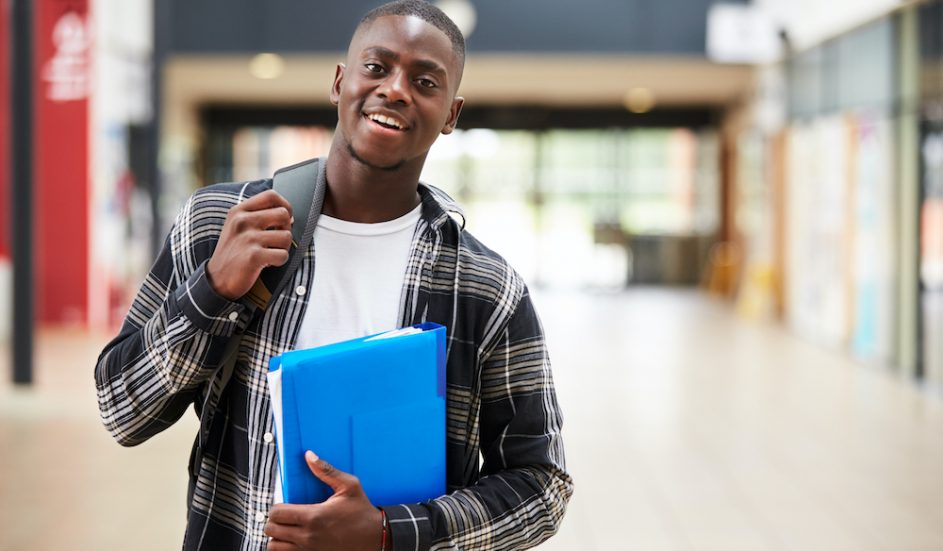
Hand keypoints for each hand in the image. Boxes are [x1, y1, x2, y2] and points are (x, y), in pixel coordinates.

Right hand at [206, 190, 293, 299]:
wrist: (217, 280)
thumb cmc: (233, 252)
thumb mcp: (237, 227)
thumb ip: (258, 215)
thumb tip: (288, 214)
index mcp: (239, 211)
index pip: (271, 196)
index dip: (285, 205)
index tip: (284, 218)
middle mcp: (242, 221)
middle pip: (283, 214)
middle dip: (286, 229)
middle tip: (276, 240)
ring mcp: (248, 238)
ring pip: (287, 236)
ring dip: (283, 248)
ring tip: (270, 253)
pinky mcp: (253, 256)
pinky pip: (283, 255)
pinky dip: (279, 261)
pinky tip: (267, 263)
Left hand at [264, 451, 384, 550]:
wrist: (375, 537)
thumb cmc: (362, 511)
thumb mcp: (349, 486)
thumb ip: (327, 471)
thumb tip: (309, 455)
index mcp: (314, 516)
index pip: (277, 513)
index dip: (277, 507)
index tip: (285, 505)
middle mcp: (308, 536)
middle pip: (271, 530)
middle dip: (275, 521)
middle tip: (285, 516)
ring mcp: (309, 550)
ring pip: (274, 547)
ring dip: (277, 537)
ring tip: (288, 529)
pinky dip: (285, 548)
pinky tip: (294, 540)